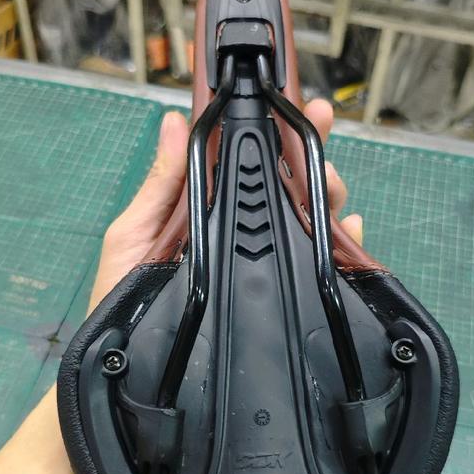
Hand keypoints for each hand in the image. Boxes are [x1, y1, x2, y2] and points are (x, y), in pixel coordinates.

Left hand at [89, 100, 362, 308]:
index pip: (243, 163)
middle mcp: (236, 231)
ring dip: (326, 197)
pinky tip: (352, 234)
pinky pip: (315, 266)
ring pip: (305, 221)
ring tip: (332, 188)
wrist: (134, 366)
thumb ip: (159, 184)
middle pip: (283, 188)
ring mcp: (256, 263)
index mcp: (204, 208)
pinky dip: (342, 246)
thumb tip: (175, 121)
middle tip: (323, 144)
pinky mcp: (271, 295)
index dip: (273, 134)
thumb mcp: (134, 233)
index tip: (299, 107)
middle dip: (310, 161)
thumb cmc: (122, 297)